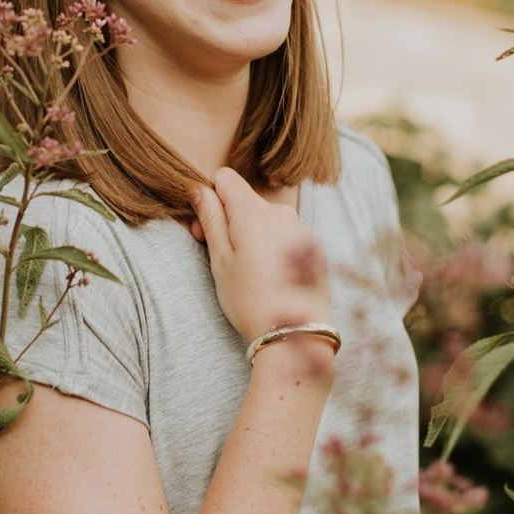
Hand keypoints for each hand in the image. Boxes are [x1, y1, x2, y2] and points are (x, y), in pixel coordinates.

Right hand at [189, 168, 330, 343]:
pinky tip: (274, 280)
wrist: (294, 336)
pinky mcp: (315, 249)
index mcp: (253, 211)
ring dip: (255, 236)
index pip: (226, 178)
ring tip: (252, 274)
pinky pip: (288, 238)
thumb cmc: (249, 299)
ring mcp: (302, 230)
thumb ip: (210, 217)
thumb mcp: (220, 259)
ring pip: (268, 221)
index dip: (212, 198)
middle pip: (248, 202)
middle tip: (223, 258)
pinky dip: (276, 250)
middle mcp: (281, 212)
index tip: (207, 227)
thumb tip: (198, 187)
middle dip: (232, 221)